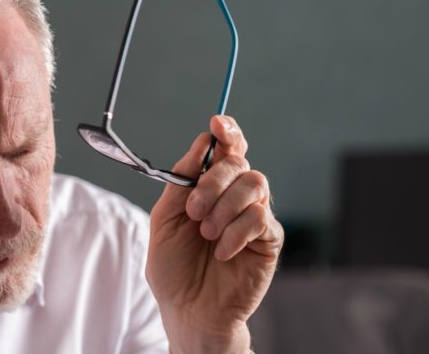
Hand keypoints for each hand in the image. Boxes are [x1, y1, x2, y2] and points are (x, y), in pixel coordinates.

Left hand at [146, 116, 283, 353]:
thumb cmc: (174, 266)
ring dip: (224, 207)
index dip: (226, 131)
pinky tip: (223, 252)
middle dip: (214, 181)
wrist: (188, 309)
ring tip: (207, 235)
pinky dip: (236, 232)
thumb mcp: (164, 219)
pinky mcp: (269, 239)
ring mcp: (253, 215)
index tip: (218, 123)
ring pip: (254, 184)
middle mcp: (233, 196)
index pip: (224, 148)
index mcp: (208, 187)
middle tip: (194, 210)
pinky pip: (261, 218)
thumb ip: (181, 182)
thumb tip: (202, 145)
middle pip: (238, 162)